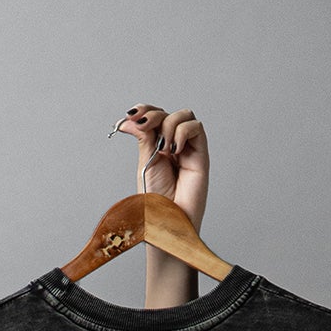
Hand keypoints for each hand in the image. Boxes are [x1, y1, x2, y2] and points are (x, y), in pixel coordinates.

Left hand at [115, 104, 208, 229]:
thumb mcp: (145, 162)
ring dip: (169, 125)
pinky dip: (182, 133)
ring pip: (184, 115)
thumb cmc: (155, 200)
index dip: (145, 110)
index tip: (130, 115)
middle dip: (153, 115)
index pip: (155, 117)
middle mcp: (173, 145)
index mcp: (157, 147)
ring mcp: (188, 149)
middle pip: (168, 113)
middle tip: (142, 126)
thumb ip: (143, 137)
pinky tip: (174, 151)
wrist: (166, 220)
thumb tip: (129, 119)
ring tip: (162, 149)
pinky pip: (196, 127)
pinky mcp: (201, 155)